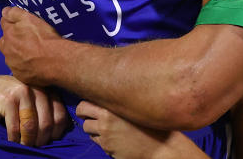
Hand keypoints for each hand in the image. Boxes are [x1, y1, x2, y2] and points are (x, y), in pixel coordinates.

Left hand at [0, 6, 64, 85]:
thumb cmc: (45, 38)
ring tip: (31, 52)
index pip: (4, 23)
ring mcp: (13, 65)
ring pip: (11, 56)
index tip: (21, 24)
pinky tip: (34, 63)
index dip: (12, 22)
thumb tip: (4, 11)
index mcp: (8, 35)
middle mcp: (7, 51)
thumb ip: (14, 13)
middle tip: (26, 38)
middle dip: (11, 39)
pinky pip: (19, 69)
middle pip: (5, 42)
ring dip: (16, 53)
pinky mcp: (21, 77)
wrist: (56, 61)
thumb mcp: (30, 18)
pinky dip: (23, 65)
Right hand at [0, 75, 70, 145]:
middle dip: (40, 140)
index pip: (60, 117)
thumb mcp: (35, 102)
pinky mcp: (8, 99)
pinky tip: (13, 140)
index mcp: (49, 90)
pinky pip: (14, 127)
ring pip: (31, 126)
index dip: (55, 134)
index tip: (47, 140)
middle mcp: (39, 89)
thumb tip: (60, 134)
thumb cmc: (16, 101)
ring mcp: (23, 92)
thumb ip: (49, 111)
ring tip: (24, 144)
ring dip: (27, 141)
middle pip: (46, 124)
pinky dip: (14, 139)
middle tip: (34, 145)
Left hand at [77, 101, 205, 158]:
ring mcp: (106, 136)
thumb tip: (106, 93)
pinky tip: (117, 138)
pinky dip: (103, 140)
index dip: (87, 103)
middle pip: (81, 113)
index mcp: (113, 107)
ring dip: (94, 129)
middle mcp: (106, 120)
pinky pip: (98, 142)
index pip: (86, 101)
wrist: (161, 147)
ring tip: (108, 128)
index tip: (89, 104)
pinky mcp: (108, 148)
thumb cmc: (153, 124)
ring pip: (88, 129)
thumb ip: (120, 100)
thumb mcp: (136, 106)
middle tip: (90, 115)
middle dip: (84, 114)